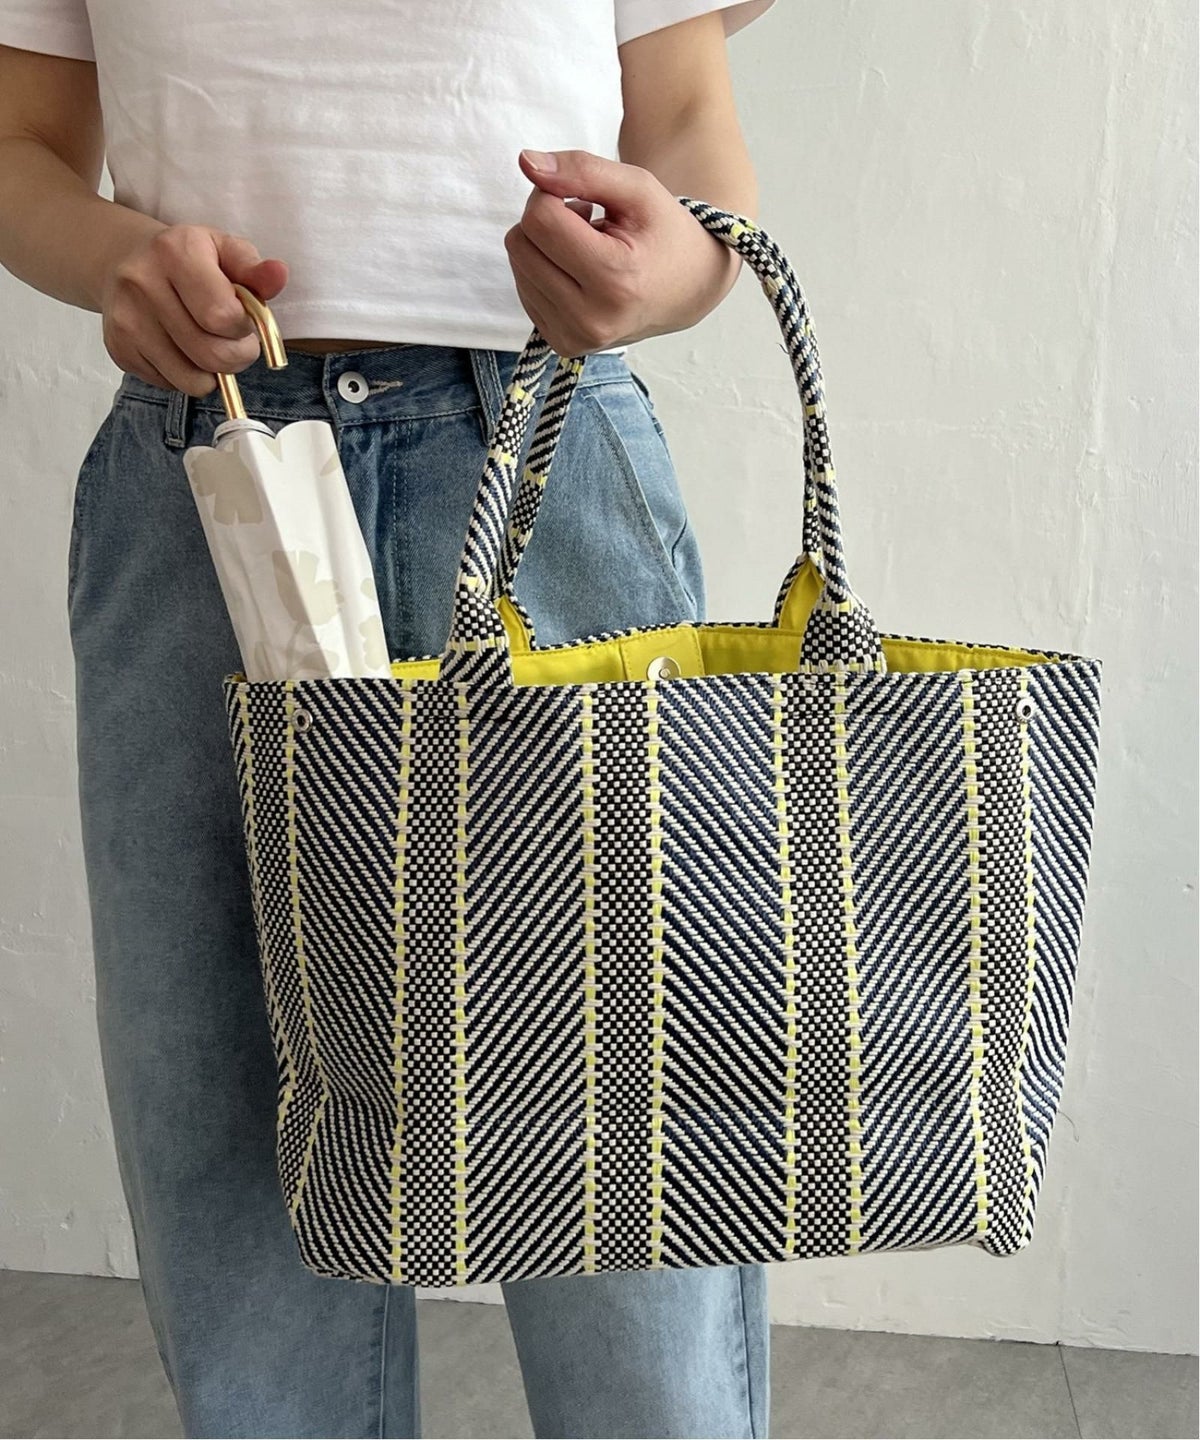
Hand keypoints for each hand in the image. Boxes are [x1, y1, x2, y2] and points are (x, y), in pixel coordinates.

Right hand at [98, 224, 288, 394]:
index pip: (222, 316)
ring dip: (212, 373)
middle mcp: (142, 283)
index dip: (242, 328)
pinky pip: (171, 385)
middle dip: (236, 357)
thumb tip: (278, 274)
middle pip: (211, 355)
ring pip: (192, 381)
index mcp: (175, 252)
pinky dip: (186, 376)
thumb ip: (254, 269)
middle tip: (234, 341)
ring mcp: (125, 319)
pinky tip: (181, 348)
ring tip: (208, 344)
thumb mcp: (224, 251)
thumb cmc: (188, 260)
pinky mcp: (118, 349)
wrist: (125, 260)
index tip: (241, 320)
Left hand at [505, 148, 739, 355]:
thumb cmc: (665, 234)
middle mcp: (591, 318)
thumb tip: (526, 162)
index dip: (552, 194)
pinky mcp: (563, 344)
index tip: (583, 200)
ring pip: (518, 266)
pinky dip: (545, 272)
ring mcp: (575, 337)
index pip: (540, 219)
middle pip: (521, 243)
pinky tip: (580, 272)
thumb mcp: (638, 189)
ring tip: (588, 250)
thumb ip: (583, 170)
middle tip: (587, 223)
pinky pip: (524, 290)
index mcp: (615, 279)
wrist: (688, 291)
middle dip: (546, 219)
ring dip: (546, 247)